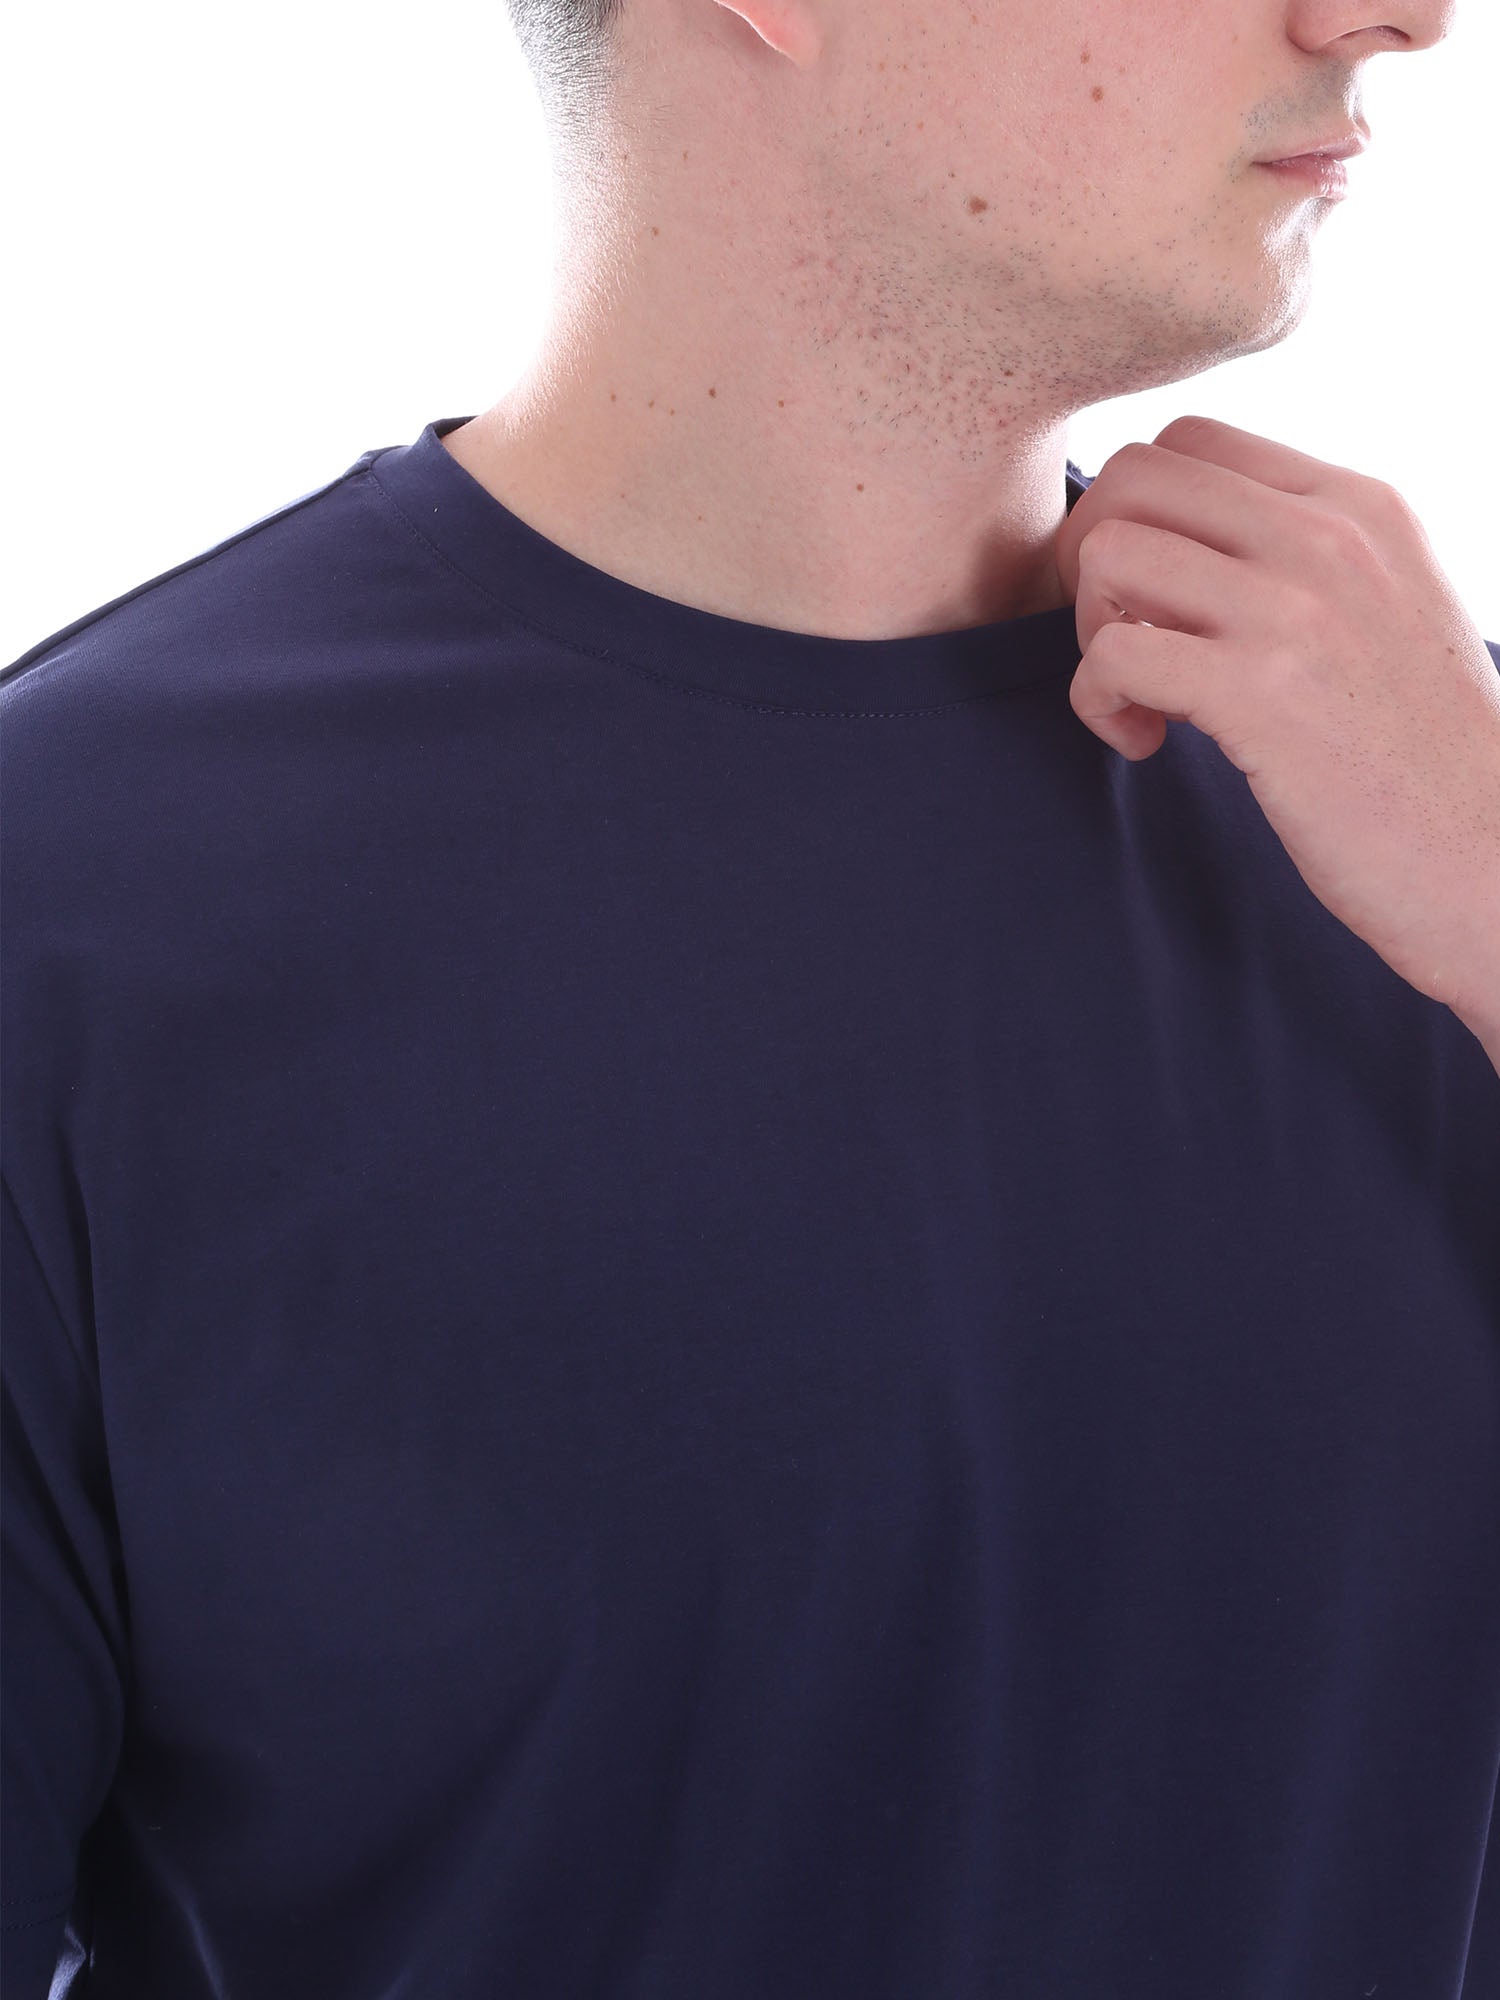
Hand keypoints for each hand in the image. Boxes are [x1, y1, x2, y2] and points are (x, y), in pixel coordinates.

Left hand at [1052, 414, 1499, 1023]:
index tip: (1153, 598)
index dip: (1136, 513)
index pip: (1190, 441)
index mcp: (1361, 504)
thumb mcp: (1389, 610)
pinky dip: (1098, 702)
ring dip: (1090, 630)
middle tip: (1122, 640)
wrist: (1491, 858)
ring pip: (1107, 552)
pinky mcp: (1259, 694)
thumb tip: (1186, 547)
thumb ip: (1304, 560)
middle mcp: (1330, 535)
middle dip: (1091, 561)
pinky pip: (1112, 653)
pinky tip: (1146, 741)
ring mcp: (1295, 610)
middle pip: (1131, 478)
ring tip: (1139, 695)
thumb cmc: (1426, 757)